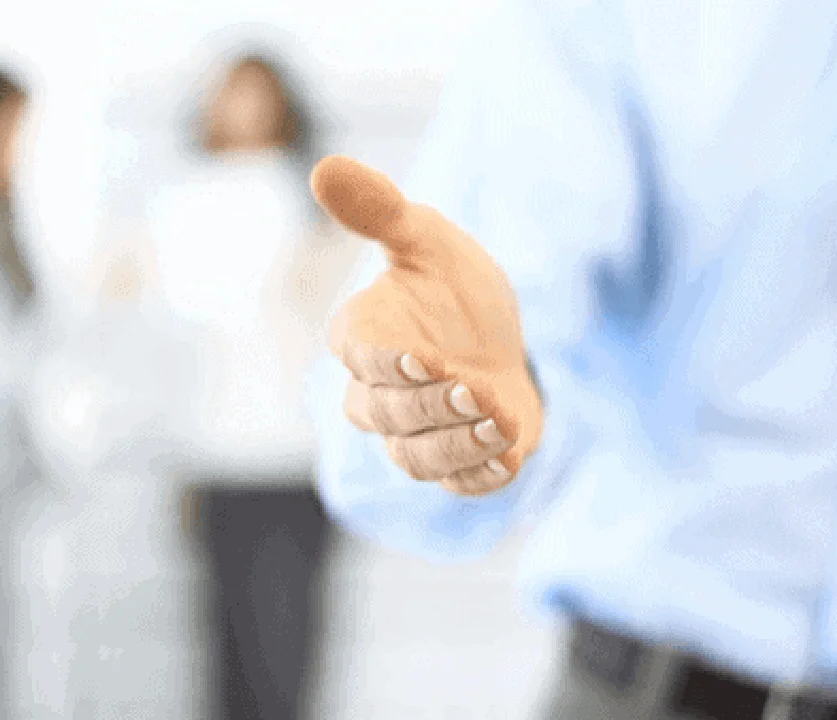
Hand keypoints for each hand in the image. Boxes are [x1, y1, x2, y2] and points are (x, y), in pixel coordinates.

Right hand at [310, 156, 543, 495]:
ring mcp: (415, 435)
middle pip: (384, 415)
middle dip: (430, 406)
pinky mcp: (456, 463)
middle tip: (475, 387)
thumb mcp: (426, 239)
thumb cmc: (450, 287)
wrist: (498, 339)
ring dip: (458, 445)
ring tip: (502, 422)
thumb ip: (380, 211)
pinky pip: (457, 483)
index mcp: (363, 336)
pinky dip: (481, 476)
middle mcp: (377, 393)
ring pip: (418, 458)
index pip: (355, 358)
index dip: (383, 365)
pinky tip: (510, 457)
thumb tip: (326, 167)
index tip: (421, 358)